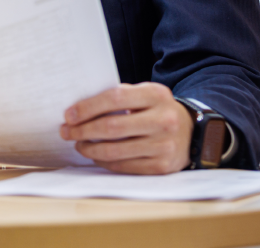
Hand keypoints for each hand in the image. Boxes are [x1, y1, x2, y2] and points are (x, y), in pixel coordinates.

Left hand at [60, 82, 191, 173]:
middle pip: (111, 127)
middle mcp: (163, 120)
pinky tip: (96, 156)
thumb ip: (119, 96)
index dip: (87, 107)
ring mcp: (164, 145)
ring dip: (89, 149)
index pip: (114, 98)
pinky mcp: (162, 166)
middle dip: (82, 130)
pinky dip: (104, 162)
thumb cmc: (157, 110)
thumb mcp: (145, 94)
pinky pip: (124, 166)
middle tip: (66, 131)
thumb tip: (79, 108)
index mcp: (156, 95)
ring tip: (78, 144)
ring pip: (115, 151)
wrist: (193, 132)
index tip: (68, 115)